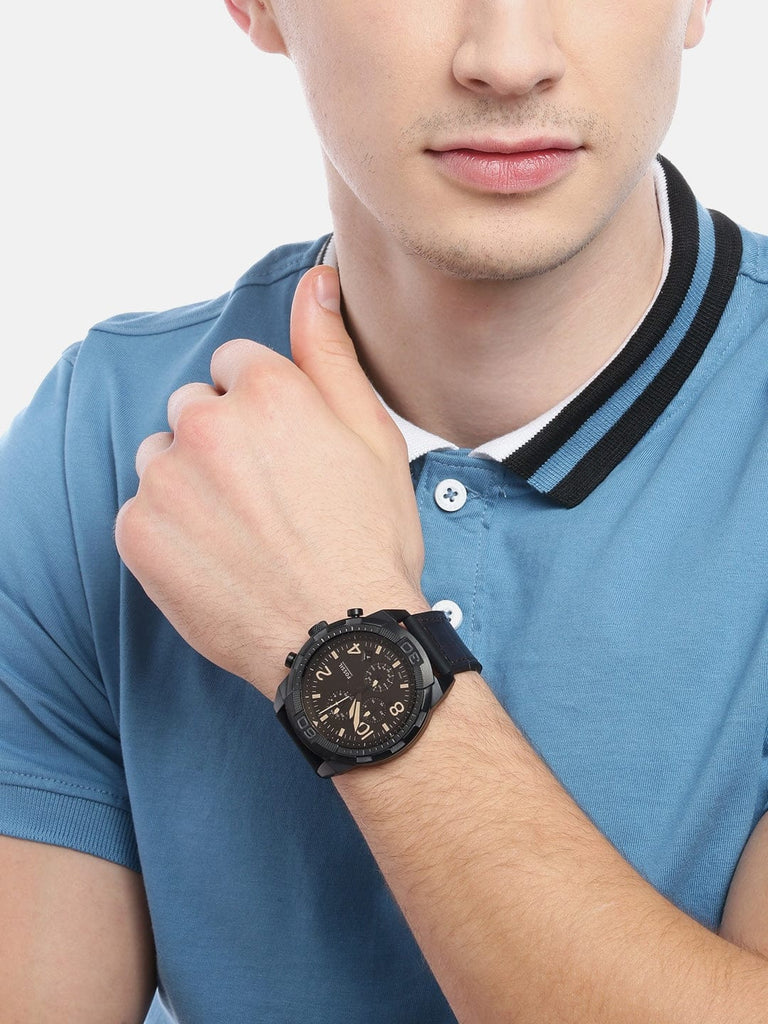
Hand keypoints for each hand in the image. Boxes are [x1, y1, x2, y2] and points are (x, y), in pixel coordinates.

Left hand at [115, 267, 427, 701]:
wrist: (342, 643)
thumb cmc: (369, 542)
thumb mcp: (372, 438)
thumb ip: (331, 352)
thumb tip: (316, 278)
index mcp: (267, 390)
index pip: (237, 364)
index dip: (266, 407)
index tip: (287, 452)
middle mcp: (205, 423)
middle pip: (195, 408)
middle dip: (224, 439)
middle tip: (268, 497)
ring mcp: (165, 480)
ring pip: (164, 457)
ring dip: (191, 480)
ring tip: (241, 531)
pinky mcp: (137, 533)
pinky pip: (142, 508)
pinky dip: (171, 528)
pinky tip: (216, 558)